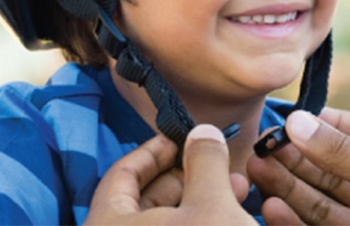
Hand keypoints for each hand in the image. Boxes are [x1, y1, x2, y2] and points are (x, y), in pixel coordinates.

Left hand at [86, 124, 253, 224]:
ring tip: (239, 187)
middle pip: (144, 200)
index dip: (154, 149)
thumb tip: (202, 132)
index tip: (182, 137)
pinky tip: (233, 217)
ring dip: (200, 202)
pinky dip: (199, 224)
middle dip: (186, 176)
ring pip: (165, 223)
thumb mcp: (212, 206)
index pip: (122, 173)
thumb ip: (204, 162)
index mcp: (109, 224)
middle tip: (218, 161)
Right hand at [247, 107, 349, 224]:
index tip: (295, 120)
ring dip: (286, 186)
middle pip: (334, 169)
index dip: (330, 125)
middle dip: (297, 157)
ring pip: (319, 202)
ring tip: (256, 170)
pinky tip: (271, 207)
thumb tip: (299, 122)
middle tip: (262, 146)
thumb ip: (346, 153)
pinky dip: (291, 222)